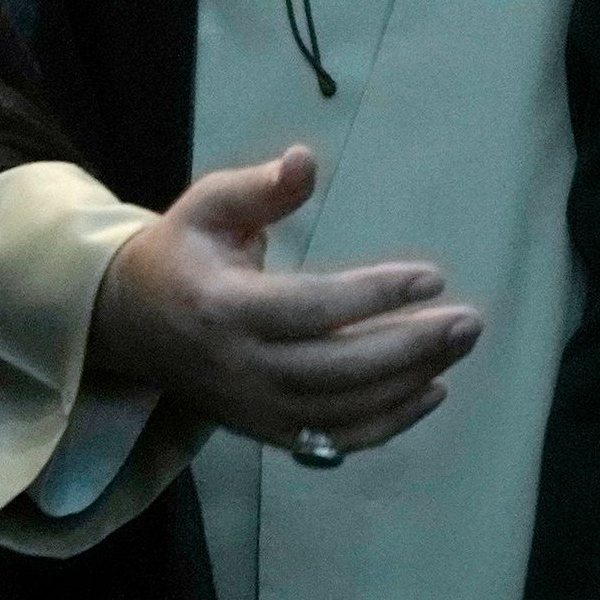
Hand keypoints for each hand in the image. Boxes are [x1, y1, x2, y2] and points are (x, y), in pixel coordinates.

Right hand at [85, 146, 481, 457]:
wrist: (131, 325)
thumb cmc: (181, 254)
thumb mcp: (207, 206)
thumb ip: (259, 188)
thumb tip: (306, 160)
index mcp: (223, 307)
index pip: (312, 308)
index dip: (375, 296)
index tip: (431, 277)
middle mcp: (239, 367)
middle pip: (339, 368)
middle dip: (411, 346)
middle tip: (468, 322)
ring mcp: (253, 408)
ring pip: (345, 409)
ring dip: (410, 381)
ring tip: (458, 346)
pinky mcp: (266, 431)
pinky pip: (336, 439)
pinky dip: (390, 424)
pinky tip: (431, 392)